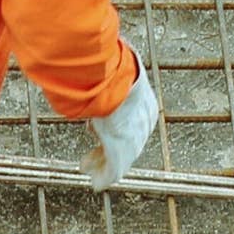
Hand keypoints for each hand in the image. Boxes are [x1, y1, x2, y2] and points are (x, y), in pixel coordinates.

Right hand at [83, 60, 158, 188]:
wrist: (114, 83)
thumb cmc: (110, 70)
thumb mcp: (112, 66)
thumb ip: (105, 66)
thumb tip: (98, 50)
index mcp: (145, 104)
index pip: (131, 120)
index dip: (112, 126)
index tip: (98, 128)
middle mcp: (143, 123)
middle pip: (126, 141)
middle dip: (106, 149)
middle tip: (92, 155)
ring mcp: (134, 139)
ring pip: (119, 158)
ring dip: (102, 164)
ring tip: (87, 168)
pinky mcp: (122, 152)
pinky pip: (114, 170)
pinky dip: (104, 177)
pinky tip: (97, 183)